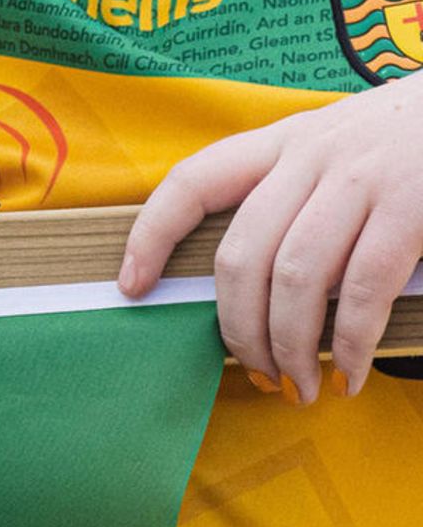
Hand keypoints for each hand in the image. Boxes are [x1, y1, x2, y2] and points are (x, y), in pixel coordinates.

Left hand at [117, 74, 422, 401]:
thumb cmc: (405, 142)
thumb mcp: (337, 148)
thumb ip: (294, 196)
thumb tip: (252, 284)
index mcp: (282, 140)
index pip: (194, 180)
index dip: (151, 233)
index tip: (131, 285)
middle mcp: (310, 154)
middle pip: (242, 251)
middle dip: (238, 327)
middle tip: (257, 373)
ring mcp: (359, 178)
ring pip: (295, 276)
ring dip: (290, 345)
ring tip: (302, 387)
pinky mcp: (409, 205)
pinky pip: (362, 288)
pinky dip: (351, 343)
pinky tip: (351, 373)